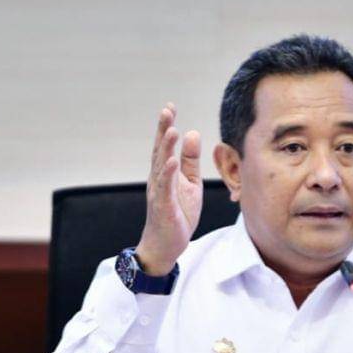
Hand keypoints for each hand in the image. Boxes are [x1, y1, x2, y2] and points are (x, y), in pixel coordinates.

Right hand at [135, 103, 202, 274]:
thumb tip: (193, 133)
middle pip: (159, 150)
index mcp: (165, 172)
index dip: (166, 126)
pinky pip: (165, 188)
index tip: (170, 107)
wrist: (166, 245)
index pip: (165, 145)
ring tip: (171, 130)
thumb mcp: (190, 184)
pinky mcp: (163, 206)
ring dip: (165, 148)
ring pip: (161, 166)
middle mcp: (158, 179)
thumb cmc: (178, 213)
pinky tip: (172, 161)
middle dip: (162, 130)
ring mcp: (159, 192)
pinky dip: (168, 174)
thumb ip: (191, 161)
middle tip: (167, 110)